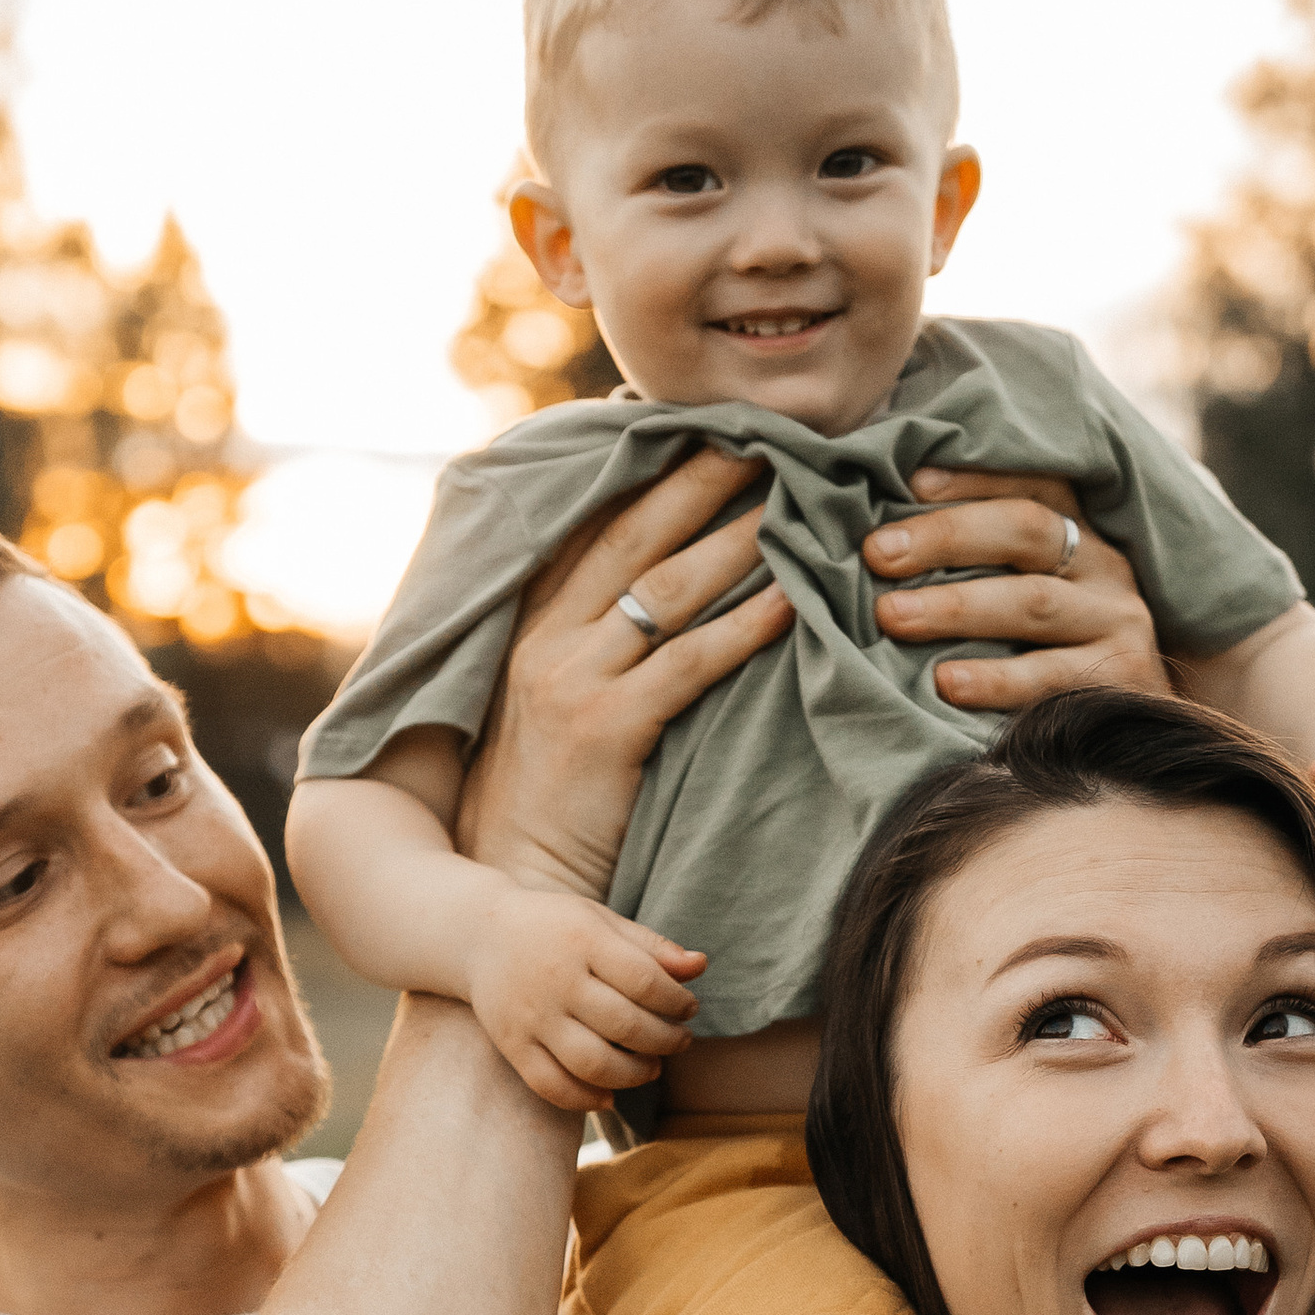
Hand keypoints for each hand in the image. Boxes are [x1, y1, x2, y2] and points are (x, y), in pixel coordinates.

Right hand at [459, 449, 793, 900]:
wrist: (517, 885)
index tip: (706, 429)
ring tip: (797, 501)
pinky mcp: (604, 730)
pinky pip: (688, 663)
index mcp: (530, 622)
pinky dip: (742, 626)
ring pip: (667, 589)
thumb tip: (656, 597)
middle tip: (765, 436)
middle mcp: (543, 638)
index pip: (596, 525)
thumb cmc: (549, 799)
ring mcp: (569, 680)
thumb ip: (590, 645)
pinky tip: (789, 601)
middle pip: (635, 535)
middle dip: (701, 479)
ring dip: (738, 538)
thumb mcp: (550, 704)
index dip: (652, 473)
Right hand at [468, 880, 706, 1110]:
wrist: (479, 934)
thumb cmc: (555, 928)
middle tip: (679, 1040)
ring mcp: (531, 1017)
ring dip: (634, 1074)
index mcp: (583, 941)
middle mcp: (556, 980)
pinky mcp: (512, 1045)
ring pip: (592, 1063)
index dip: (678, 1002)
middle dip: (665, 1040)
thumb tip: (701, 966)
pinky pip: (551, 1085)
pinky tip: (609, 1095)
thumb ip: (651, 946)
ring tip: (652, 1067)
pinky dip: (585, 1099)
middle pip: (625, 1025)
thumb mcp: (601, 922)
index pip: (646, 982)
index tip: (688, 1008)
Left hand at [862, 471, 1174, 712]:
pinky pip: (1051, 676)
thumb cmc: (1054, 653)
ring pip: (1033, 601)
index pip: (1031, 483)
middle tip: (878, 554)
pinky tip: (946, 683)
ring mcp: (1117, 621)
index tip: (910, 483)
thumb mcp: (1028, 593)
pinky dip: (995, 679)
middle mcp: (1104, 567)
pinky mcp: (1122, 679)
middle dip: (946, 537)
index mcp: (1079, 533)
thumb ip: (979, 565)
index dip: (973, 479)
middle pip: (1026, 530)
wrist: (1134, 731)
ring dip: (956, 606)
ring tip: (892, 616)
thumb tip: (884, 545)